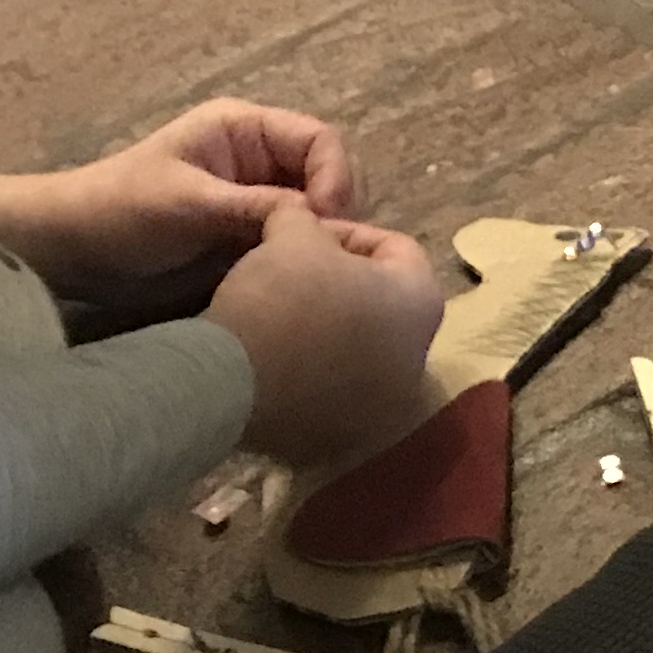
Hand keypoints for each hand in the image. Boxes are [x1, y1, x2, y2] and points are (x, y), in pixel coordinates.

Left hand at [37, 100, 366, 309]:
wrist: (72, 255)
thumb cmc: (120, 210)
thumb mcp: (187, 202)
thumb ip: (253, 206)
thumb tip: (319, 221)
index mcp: (246, 131)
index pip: (321, 141)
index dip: (335, 178)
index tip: (324, 223)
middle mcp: (261, 163)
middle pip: (331, 178)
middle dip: (338, 213)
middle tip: (325, 256)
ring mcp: (259, 204)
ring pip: (321, 218)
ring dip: (326, 242)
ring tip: (315, 275)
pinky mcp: (251, 243)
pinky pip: (297, 248)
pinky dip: (307, 264)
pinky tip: (300, 287)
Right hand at [199, 203, 443, 468]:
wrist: (229, 382)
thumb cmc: (279, 297)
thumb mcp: (293, 233)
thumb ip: (306, 217)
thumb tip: (298, 217)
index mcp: (423, 304)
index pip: (397, 247)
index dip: (346, 231)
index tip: (305, 233)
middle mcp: (418, 358)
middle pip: (381, 300)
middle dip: (340, 279)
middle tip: (293, 269)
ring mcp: (385, 404)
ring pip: (360, 345)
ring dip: (328, 324)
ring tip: (280, 310)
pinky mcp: (347, 435)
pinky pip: (334, 387)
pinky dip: (311, 367)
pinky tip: (273, 353)